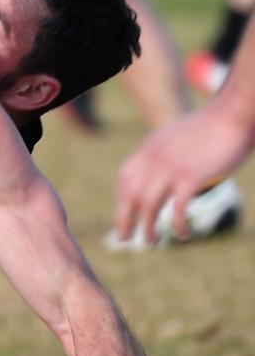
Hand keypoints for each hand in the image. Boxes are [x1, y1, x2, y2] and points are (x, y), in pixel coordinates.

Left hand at [114, 106, 253, 242]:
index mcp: (150, 148)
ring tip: (151, 242)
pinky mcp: (191, 177)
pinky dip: (177, 224)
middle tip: (123, 238)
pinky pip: (177, 207)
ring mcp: (171, 168)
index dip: (122, 198)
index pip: (126, 176)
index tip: (125, 213)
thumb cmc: (214, 126)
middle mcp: (154, 158)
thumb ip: (171, 155)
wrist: (233, 113)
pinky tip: (183, 235)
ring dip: (147, 227)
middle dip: (123, 218)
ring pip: (147, 204)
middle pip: (129, 194)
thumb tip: (172, 175)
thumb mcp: (181, 139)